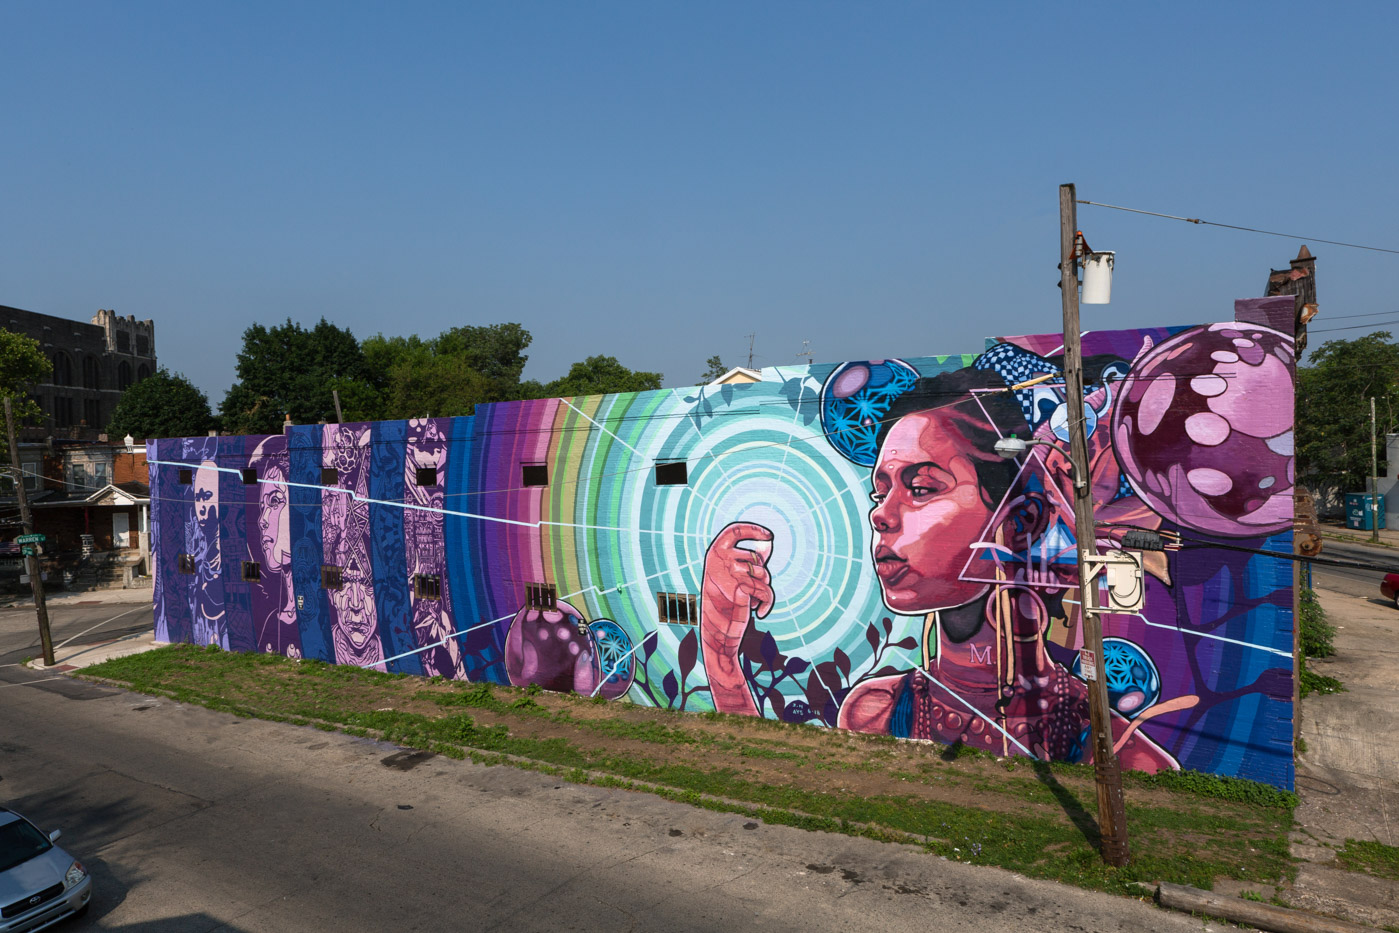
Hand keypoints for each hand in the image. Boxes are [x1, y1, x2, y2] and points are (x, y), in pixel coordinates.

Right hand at [701, 522, 773, 647]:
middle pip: (755, 558)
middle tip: (750, 592)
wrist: (716, 634)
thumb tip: (766, 545)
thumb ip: (744, 561)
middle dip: (760, 575)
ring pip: (763, 574)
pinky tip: (759, 612)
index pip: (734, 531)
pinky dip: (766, 603)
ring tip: (749, 602)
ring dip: (762, 589)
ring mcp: (729, 573)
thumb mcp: (730, 578)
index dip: (753, 530)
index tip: (769, 535)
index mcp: (713, 554)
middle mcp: (719, 560)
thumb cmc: (723, 605)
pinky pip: (766, 591)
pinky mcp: (740, 588)